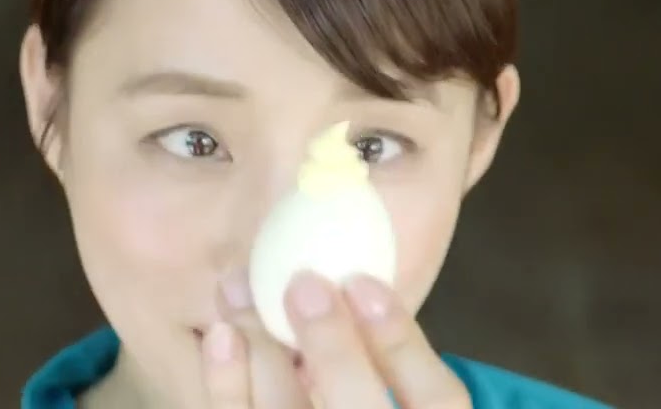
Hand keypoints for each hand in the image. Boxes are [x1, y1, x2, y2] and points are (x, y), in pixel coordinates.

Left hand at [201, 271, 470, 407]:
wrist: (329, 404)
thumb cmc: (362, 381)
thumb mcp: (404, 371)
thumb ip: (393, 339)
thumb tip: (362, 266)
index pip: (439, 398)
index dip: (404, 341)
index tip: (363, 281)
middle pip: (362, 408)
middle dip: (333, 348)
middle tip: (303, 284)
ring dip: (262, 353)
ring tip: (238, 288)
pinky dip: (226, 385)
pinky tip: (221, 336)